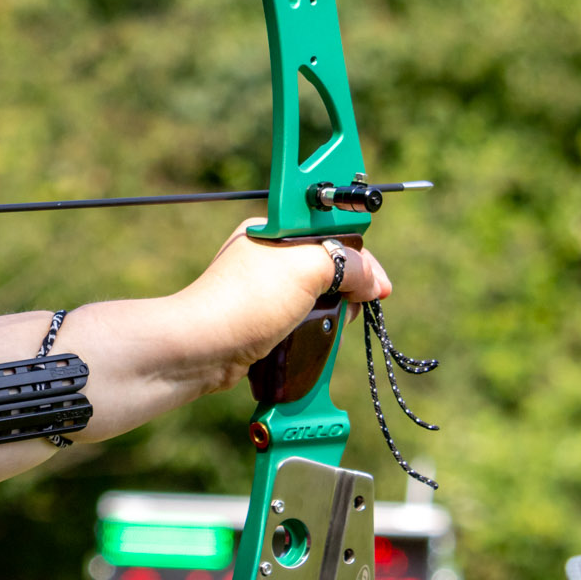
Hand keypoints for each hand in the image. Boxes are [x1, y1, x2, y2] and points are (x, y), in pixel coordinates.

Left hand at [177, 219, 392, 389]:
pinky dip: (315, 328)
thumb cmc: (248, 301)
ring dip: (334, 311)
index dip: (360, 257)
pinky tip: (320, 337)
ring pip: (316, 295)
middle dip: (350, 286)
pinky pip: (300, 319)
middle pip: (327, 265)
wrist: (201, 347)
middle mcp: (265, 256)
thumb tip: (373, 283)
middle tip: (360, 306)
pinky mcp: (260, 320)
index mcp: (273, 231)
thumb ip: (348, 265)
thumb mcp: (306, 268)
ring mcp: (262, 290)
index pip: (330, 233)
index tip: (379, 286)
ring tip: (339, 325)